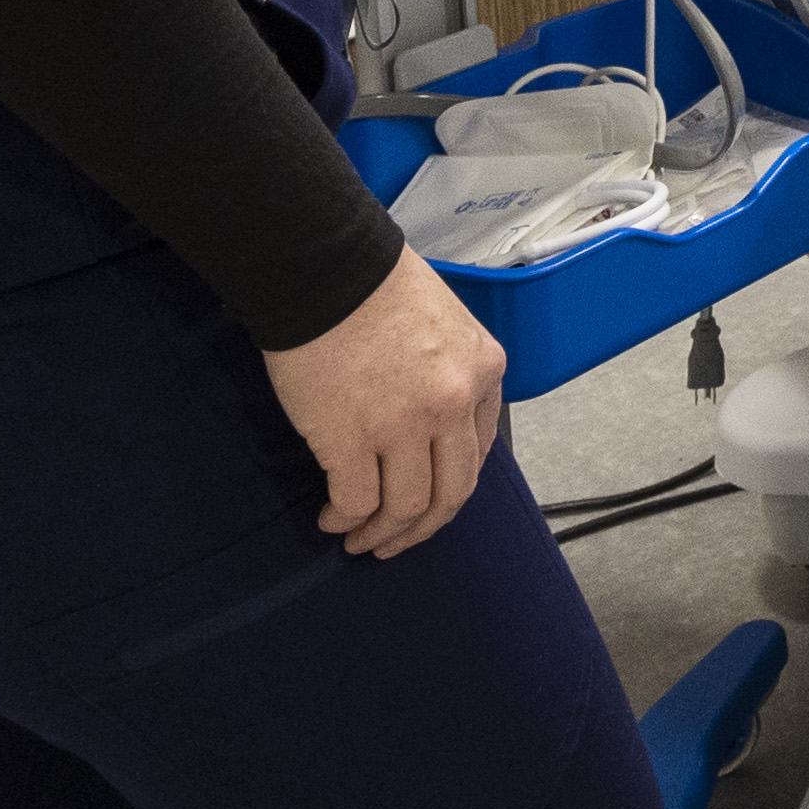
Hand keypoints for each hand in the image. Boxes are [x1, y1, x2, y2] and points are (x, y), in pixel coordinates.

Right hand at [263, 246, 511, 556]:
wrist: (325, 268)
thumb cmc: (376, 285)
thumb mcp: (447, 323)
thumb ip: (453, 373)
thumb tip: (436, 424)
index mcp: (484, 372)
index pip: (479, 452)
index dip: (451, 487)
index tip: (429, 502)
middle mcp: (453, 404)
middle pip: (451, 492)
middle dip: (423, 527)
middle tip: (397, 541)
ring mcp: (405, 425)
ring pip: (406, 506)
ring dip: (383, 533)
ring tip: (359, 540)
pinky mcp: (351, 439)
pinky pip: (356, 500)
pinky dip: (345, 518)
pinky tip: (332, 518)